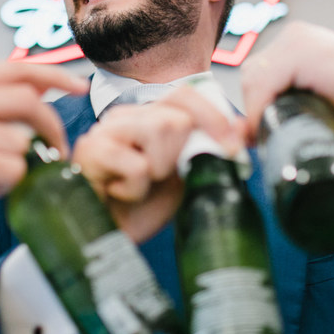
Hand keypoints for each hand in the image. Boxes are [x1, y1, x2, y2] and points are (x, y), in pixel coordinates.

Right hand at [0, 62, 87, 266]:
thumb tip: (43, 85)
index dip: (54, 74)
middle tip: (56, 151)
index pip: (14, 68)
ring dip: (18, 166)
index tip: (81, 86)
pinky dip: (7, 185)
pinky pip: (12, 169)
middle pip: (28, 101)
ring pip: (21, 142)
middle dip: (52, 129)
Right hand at [72, 86, 245, 242]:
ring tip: (138, 186)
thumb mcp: (182, 177)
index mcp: (147, 117)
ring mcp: (105, 130)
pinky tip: (119, 194)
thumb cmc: (138, 208)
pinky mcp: (90, 151)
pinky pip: (137, 165)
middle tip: (159, 178)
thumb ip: (207, 151)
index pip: (185, 95)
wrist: (101, 239)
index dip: (214, 116)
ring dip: (158, 170)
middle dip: (179, 155)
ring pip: (159, 129)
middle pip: (176, 116)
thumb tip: (243, 127)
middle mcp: (125, 117)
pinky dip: (136, 189)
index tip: (233, 147)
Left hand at [241, 22, 333, 144]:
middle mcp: (293, 37)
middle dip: (255, 108)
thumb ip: (288, 118)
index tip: (258, 133)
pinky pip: (264, 85)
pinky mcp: (299, 53)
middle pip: (251, 75)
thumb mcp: (320, 111)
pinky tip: (272, 127)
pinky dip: (262, 110)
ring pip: (253, 80)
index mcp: (298, 46)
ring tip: (273, 133)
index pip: (259, 75)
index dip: (256, 106)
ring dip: (258, 111)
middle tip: (266, 134)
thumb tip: (251, 139)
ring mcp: (295, 41)